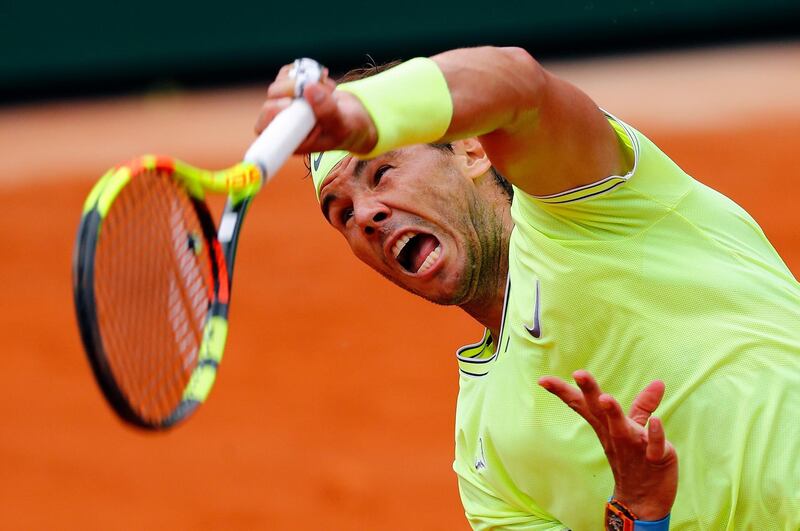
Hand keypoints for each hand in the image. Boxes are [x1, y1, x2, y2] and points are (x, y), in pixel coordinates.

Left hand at [254, 64, 376, 153]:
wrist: (356, 119)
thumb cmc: (349, 130)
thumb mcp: (342, 125)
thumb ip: (327, 111)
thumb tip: (309, 88)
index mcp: (292, 140)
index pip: (267, 129)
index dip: (272, 113)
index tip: (289, 104)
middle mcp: (286, 124)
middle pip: (271, 103)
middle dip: (289, 90)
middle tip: (312, 86)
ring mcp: (287, 106)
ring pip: (279, 86)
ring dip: (302, 81)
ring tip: (327, 88)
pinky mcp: (292, 90)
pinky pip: (288, 74)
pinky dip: (305, 71)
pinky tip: (322, 79)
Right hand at [538, 370, 677, 520]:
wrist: (644, 503)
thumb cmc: (637, 462)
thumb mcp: (636, 429)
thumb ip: (643, 405)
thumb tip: (658, 382)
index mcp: (606, 426)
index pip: (582, 405)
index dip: (563, 391)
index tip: (542, 379)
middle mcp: (615, 435)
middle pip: (598, 411)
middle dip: (588, 392)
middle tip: (578, 373)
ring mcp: (634, 447)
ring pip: (621, 429)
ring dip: (614, 414)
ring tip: (605, 398)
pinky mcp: (655, 459)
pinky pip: (654, 446)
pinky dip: (655, 435)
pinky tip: (657, 421)